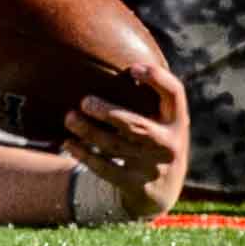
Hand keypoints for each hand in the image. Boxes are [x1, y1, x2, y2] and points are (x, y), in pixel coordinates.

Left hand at [63, 63, 189, 219]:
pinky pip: (106, 169)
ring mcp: (154, 167)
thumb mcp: (158, 121)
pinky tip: (68, 142)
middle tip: (84, 101)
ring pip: (116, 147)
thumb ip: (142, 96)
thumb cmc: (150, 141)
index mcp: (176, 121)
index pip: (175, 94)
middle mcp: (169, 144)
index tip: (132, 68)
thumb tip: (102, 51)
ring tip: (69, 118)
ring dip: (89, 131)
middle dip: (109, 113)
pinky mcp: (137, 186)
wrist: (159, 193)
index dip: (157, 79)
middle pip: (138, 126)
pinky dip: (84, 155)